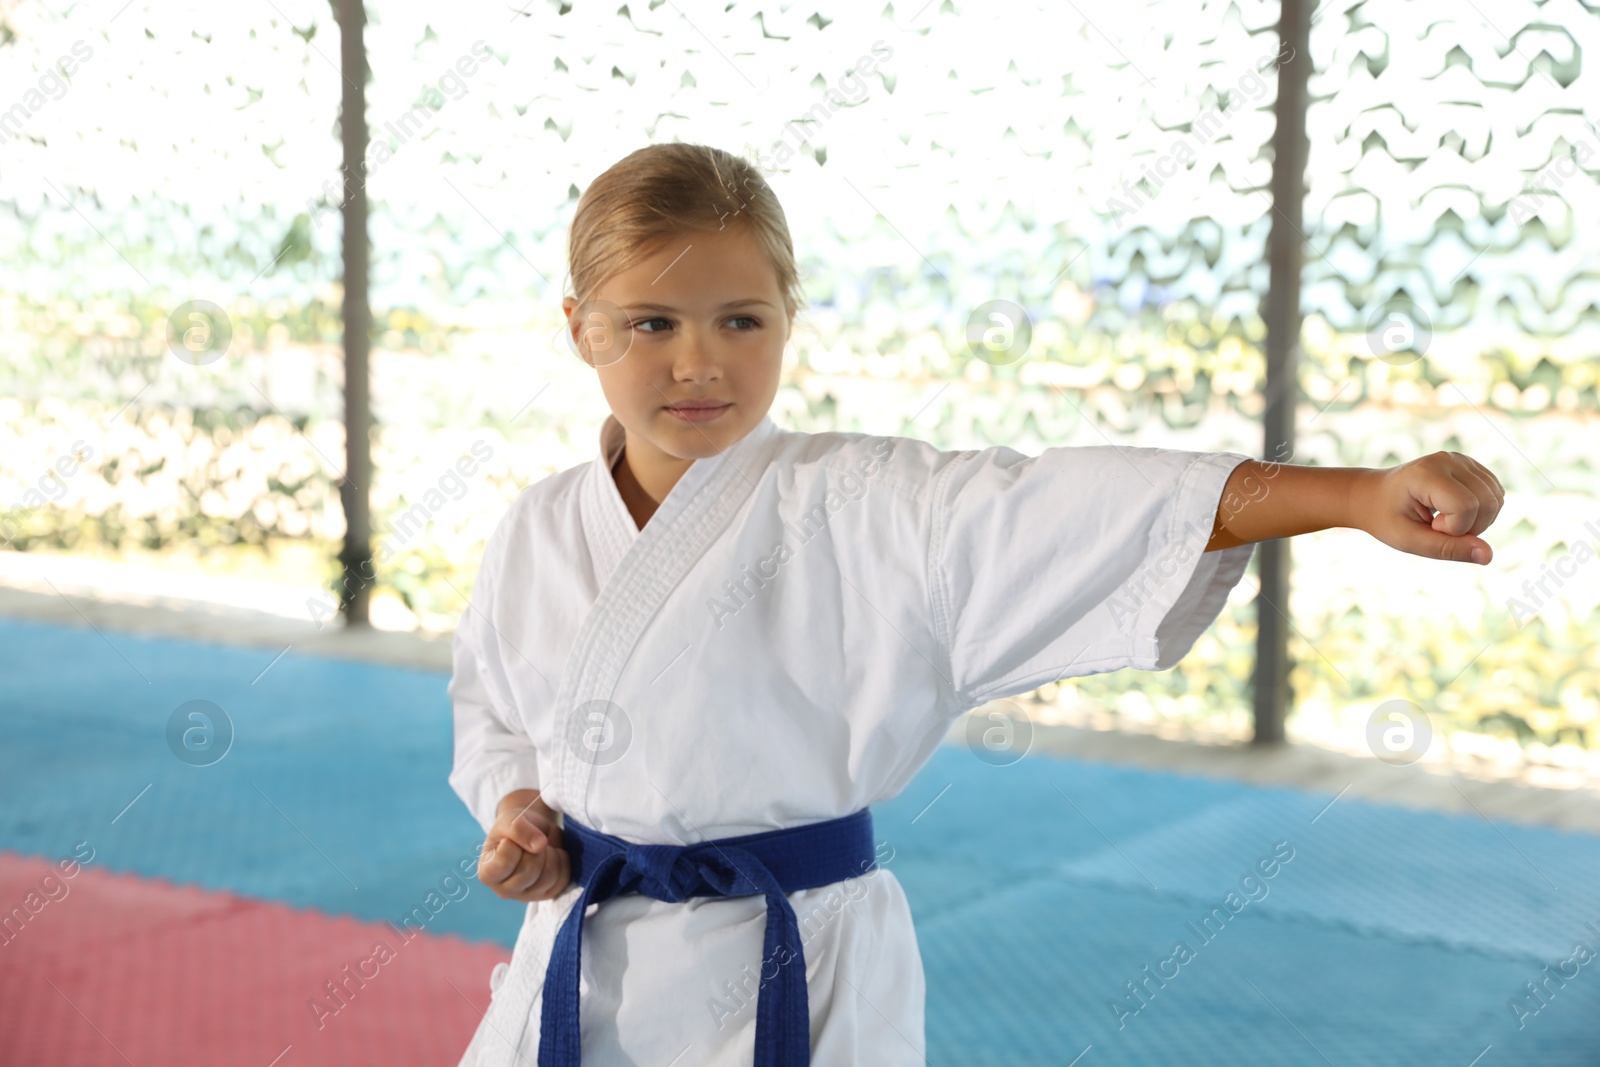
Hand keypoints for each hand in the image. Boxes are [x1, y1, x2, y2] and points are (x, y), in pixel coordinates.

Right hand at [479, 789, 571, 901]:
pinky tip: (554, 854)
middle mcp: (504, 890)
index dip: (513, 843)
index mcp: (488, 873)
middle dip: (535, 849)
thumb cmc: (514, 827)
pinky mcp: (547, 894)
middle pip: (529, 871)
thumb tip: (540, 845)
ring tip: (543, 847)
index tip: (511, 839)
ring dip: (551, 854)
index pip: (505, 862)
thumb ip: (518, 829)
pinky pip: (563, 880)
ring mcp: (527, 896)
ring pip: (549, 876)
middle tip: (531, 842)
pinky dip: (563, 862)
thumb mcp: (509, 819)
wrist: (532, 831)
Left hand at [1354, 451, 1503, 563]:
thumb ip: (1448, 549)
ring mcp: (1462, 459)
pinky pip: (1496, 494)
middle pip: (1488, 503)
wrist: (1373, 496)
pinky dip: (1482, 512)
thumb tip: (1488, 556)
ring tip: (1443, 519)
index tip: (1428, 526)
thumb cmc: (1387, 518)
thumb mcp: (1409, 540)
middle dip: (1469, 527)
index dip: (1454, 529)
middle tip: (1436, 525)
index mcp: (1426, 473)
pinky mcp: (1471, 465)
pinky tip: (1454, 512)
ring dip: (1477, 521)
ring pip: (1497, 499)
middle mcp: (1448, 459)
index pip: (1466, 506)